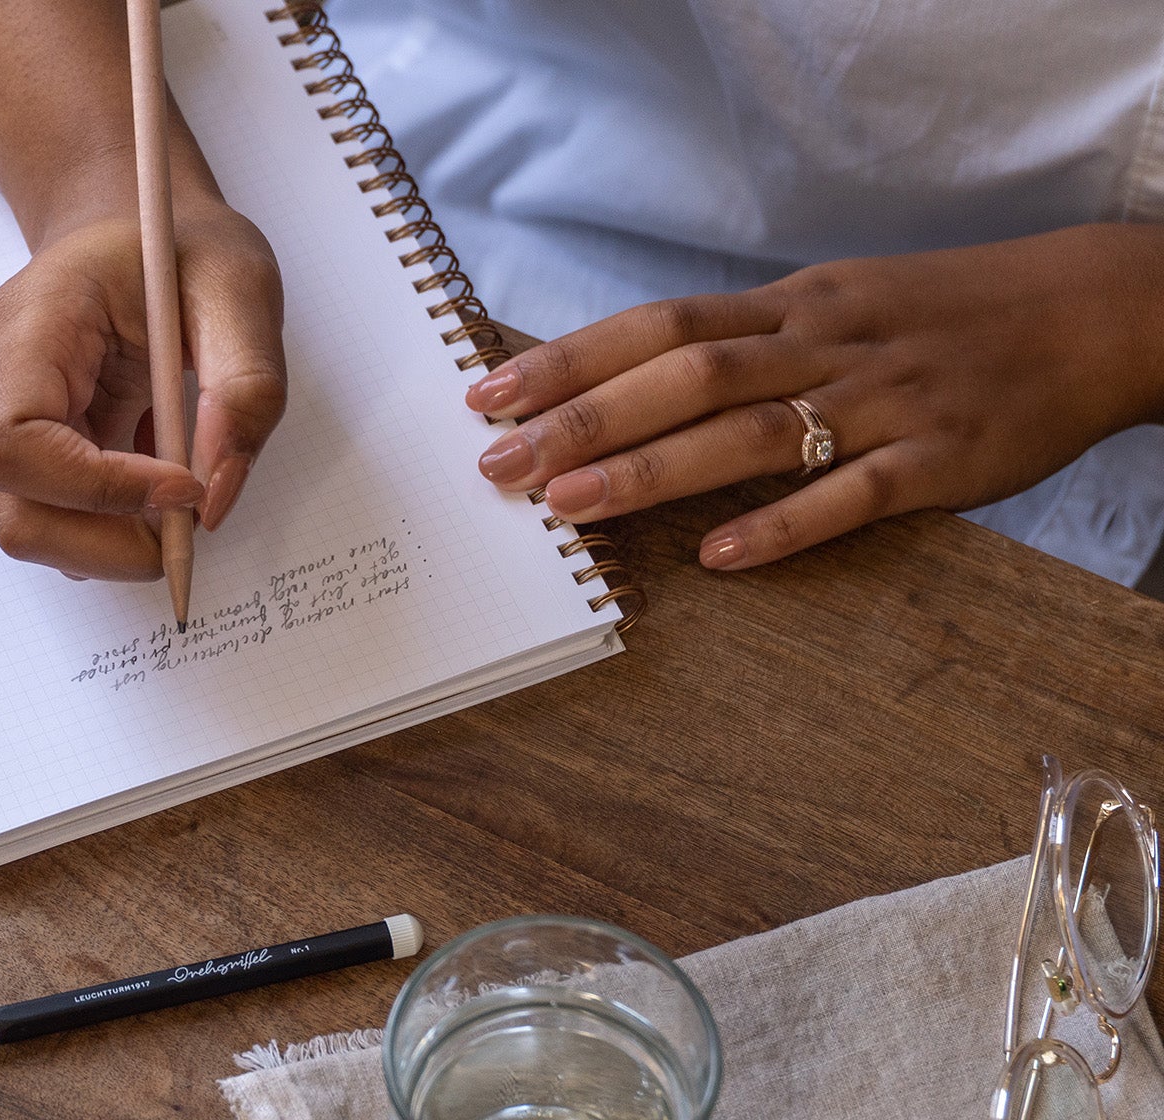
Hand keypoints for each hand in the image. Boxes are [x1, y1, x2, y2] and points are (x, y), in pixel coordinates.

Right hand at [0, 201, 286, 579]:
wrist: (130, 229)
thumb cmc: (173, 249)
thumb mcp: (240, 289)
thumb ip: (246, 388)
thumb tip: (213, 499)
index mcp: (28, 321)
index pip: (10, 442)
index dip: (93, 488)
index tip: (181, 484)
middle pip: (16, 512)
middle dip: (111, 542)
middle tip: (191, 520)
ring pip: (33, 529)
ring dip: (117, 536)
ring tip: (175, 473)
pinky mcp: (17, 451)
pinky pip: (55, 519)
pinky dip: (114, 524)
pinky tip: (149, 466)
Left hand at [464, 225, 1163, 569]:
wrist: (1089, 313)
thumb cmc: (938, 316)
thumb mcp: (834, 304)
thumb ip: (742, 340)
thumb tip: (629, 379)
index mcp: (792, 306)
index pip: (658, 324)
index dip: (571, 358)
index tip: (489, 393)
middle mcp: (823, 346)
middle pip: (686, 373)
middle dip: (584, 417)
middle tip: (500, 463)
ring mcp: (881, 402)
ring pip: (750, 431)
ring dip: (651, 468)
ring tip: (570, 503)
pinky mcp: (939, 460)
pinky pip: (851, 495)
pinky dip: (782, 526)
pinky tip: (719, 557)